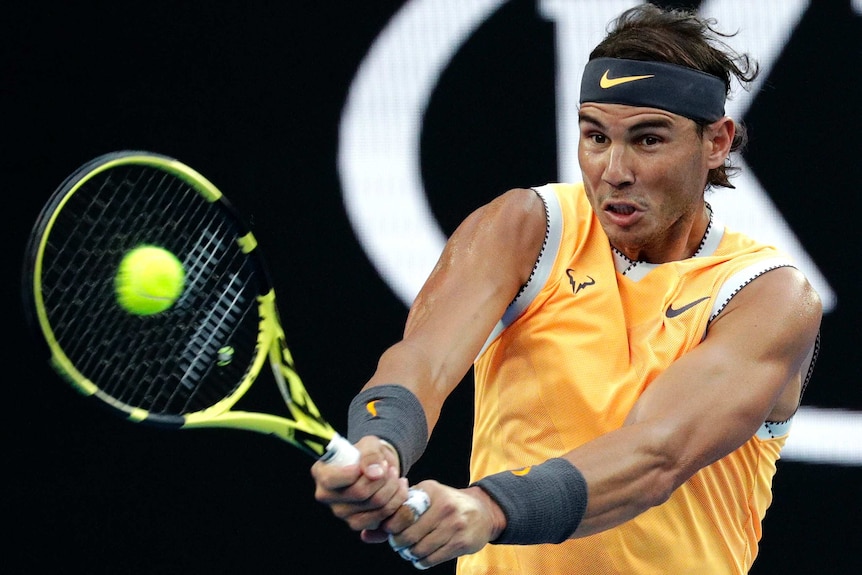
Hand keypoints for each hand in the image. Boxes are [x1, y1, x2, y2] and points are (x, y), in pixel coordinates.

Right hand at [311, 436, 408, 531]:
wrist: (376, 467)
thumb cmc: (367, 454)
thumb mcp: (369, 444)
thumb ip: (370, 454)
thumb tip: (374, 473)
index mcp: (321, 473)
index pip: (332, 479)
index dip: (356, 472)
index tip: (375, 462)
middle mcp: (327, 496)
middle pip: (360, 493)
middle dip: (383, 478)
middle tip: (389, 467)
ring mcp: (341, 513)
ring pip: (376, 505)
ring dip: (393, 488)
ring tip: (395, 475)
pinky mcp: (357, 523)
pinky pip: (383, 517)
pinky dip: (397, 501)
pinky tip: (399, 488)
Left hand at [383, 481, 506, 569]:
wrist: (482, 512)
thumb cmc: (445, 505)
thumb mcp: (424, 501)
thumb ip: (395, 515)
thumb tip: (364, 535)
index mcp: (431, 491)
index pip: (400, 513)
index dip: (391, 527)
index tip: (391, 531)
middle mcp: (443, 506)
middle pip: (408, 535)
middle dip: (399, 544)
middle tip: (399, 544)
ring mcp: (454, 524)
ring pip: (419, 549)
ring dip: (410, 554)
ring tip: (411, 550)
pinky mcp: (461, 542)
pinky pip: (432, 559)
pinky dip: (422, 561)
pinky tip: (422, 556)